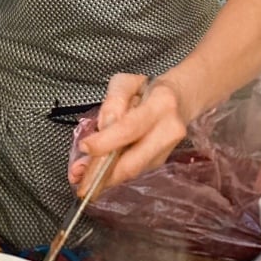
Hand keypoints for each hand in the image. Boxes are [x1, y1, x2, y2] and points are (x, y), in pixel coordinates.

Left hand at [68, 73, 187, 196]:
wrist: (181, 99)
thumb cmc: (149, 89)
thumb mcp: (127, 82)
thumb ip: (113, 100)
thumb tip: (103, 127)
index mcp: (161, 104)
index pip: (130, 128)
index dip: (106, 141)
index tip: (85, 147)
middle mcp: (170, 131)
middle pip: (133, 161)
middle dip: (103, 173)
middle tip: (79, 178)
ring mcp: (168, 150)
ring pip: (133, 170)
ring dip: (105, 178)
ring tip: (82, 178)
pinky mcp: (161, 161)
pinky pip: (134, 170)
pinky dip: (114, 174)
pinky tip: (98, 174)